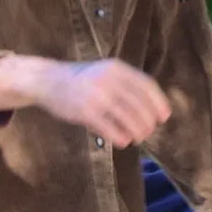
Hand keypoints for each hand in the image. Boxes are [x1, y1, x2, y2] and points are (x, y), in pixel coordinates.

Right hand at [32, 60, 171, 147]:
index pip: (146, 86)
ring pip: (128, 118)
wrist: (47, 81)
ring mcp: (97, 96)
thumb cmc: (79, 80)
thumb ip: (124, 84)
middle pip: (139, 105)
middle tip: (148, 132)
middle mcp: (109, 80)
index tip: (164, 117)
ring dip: (137, 132)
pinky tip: (123, 142)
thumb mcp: (104, 72)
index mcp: (117, 68)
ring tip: (138, 138)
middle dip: (148, 122)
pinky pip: (110, 128)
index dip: (158, 103)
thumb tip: (149, 107)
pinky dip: (120, 137)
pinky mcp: (86, 112)